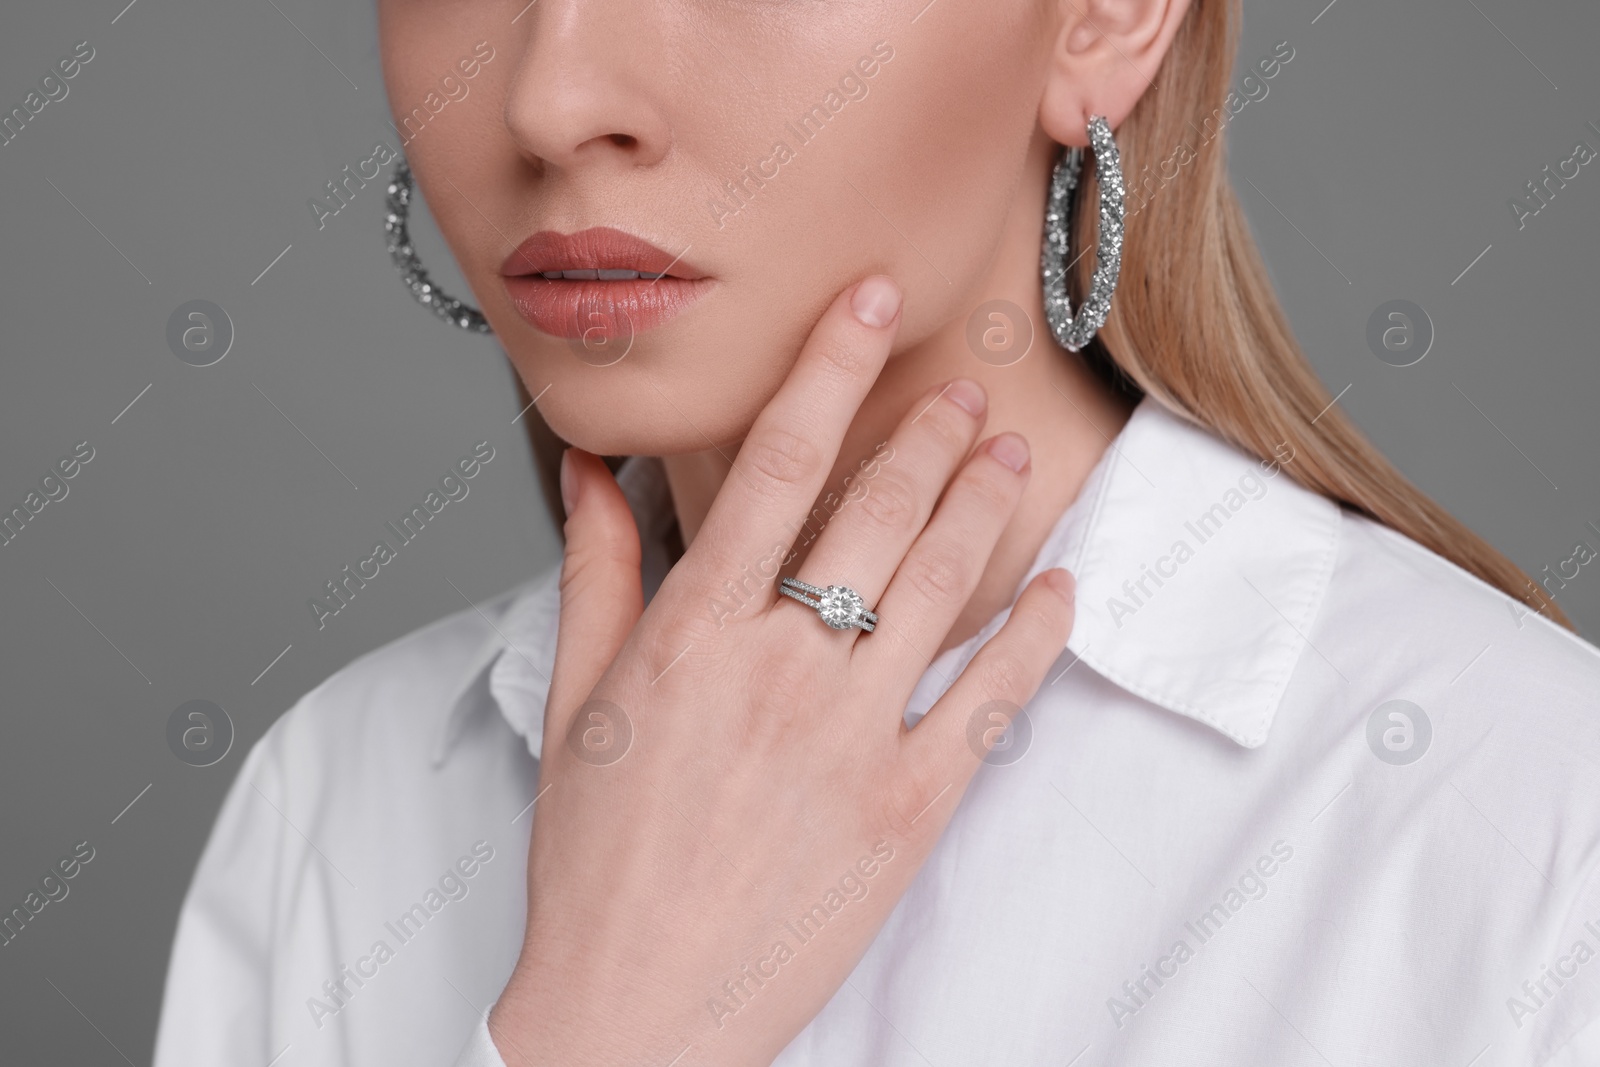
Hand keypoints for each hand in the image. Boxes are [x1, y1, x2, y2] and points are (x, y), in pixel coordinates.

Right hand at [489, 276, 1076, 1066]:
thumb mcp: (579, 703)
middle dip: (932, 433)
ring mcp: (852, 738)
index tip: (871, 300)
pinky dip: (1036, 638)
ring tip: (1010, 451)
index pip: (778, 464)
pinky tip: (1060, 589)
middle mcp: (779, 668)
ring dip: (984, 506)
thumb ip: (596, 572)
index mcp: (693, 633)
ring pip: (941, 586)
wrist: (637, 1005)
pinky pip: (991, 702)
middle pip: (878, 511)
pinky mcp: (908, 808)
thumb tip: (595, 470)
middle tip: (967, 387)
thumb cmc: (597, 859)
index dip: (832, 366)